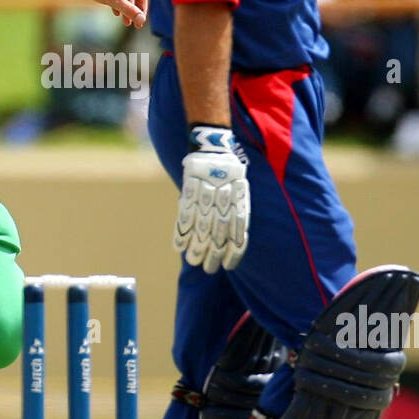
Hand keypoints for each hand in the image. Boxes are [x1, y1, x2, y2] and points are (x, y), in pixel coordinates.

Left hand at [54, 0, 148, 27]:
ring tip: (126, 23)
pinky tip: (116, 14)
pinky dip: (120, 4)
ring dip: (128, 9)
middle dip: (138, 10)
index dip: (149, 6)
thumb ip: (129, 10)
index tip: (145, 19)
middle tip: (137, 24)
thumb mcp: (114, 0)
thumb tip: (141, 21)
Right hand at [174, 126, 248, 273]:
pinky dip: (181, 233)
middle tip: (209, 269)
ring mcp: (206, 197)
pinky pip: (184, 216)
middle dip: (213, 255)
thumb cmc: (228, 173)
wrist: (213, 150)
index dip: (234, 252)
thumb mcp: (239, 191)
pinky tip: (178, 247)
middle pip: (219, 235)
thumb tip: (234, 240)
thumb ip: (235, 213)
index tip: (228, 266)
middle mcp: (224, 202)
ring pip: (202, 229)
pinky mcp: (189, 191)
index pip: (238, 233)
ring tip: (193, 261)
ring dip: (196, 248)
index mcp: (239, 203)